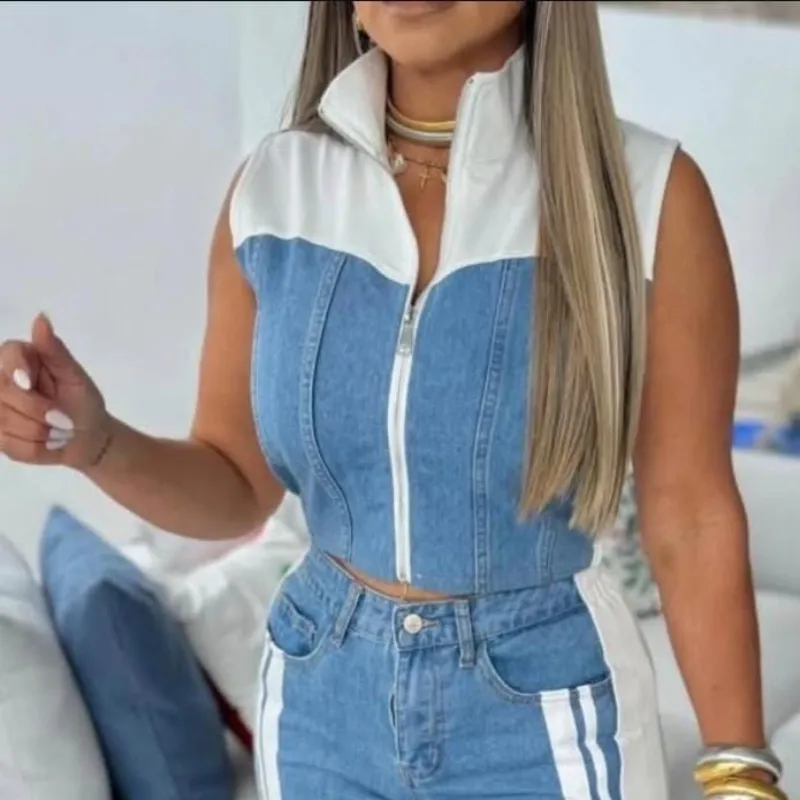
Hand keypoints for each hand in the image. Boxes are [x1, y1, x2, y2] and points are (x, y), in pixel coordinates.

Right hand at [0, 313, 109, 468]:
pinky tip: (46, 443)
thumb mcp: (74, 376)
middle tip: (62, 419)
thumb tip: (41, 318)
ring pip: (1, 419)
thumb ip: (55, 351)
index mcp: (23, 358)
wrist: (87, 437)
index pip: (8, 353)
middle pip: (1, 391)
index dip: (16, 370)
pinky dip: (31, 447)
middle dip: (35, 409)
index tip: (30, 384)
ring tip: (58, 431)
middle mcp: (3, 379)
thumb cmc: (83, 402)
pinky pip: (4, 442)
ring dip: (36, 431)